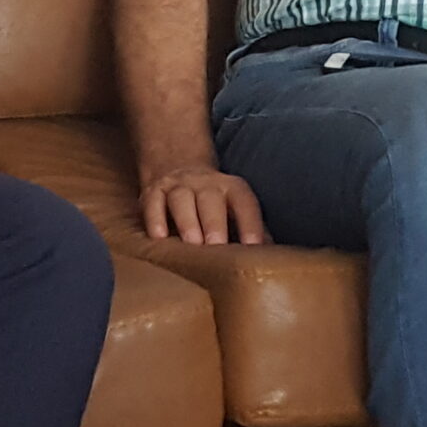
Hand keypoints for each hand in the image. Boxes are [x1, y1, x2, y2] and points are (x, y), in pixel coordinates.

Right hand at [140, 165, 268, 245]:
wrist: (180, 169)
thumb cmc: (216, 204)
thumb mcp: (237, 210)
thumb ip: (253, 230)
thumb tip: (273, 257)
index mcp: (232, 189)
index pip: (245, 202)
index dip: (250, 223)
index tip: (254, 247)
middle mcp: (206, 183)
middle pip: (211, 199)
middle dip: (214, 222)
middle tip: (216, 246)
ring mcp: (178, 185)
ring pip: (182, 198)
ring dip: (187, 221)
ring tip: (191, 243)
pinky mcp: (154, 191)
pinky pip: (153, 202)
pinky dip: (155, 219)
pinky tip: (159, 237)